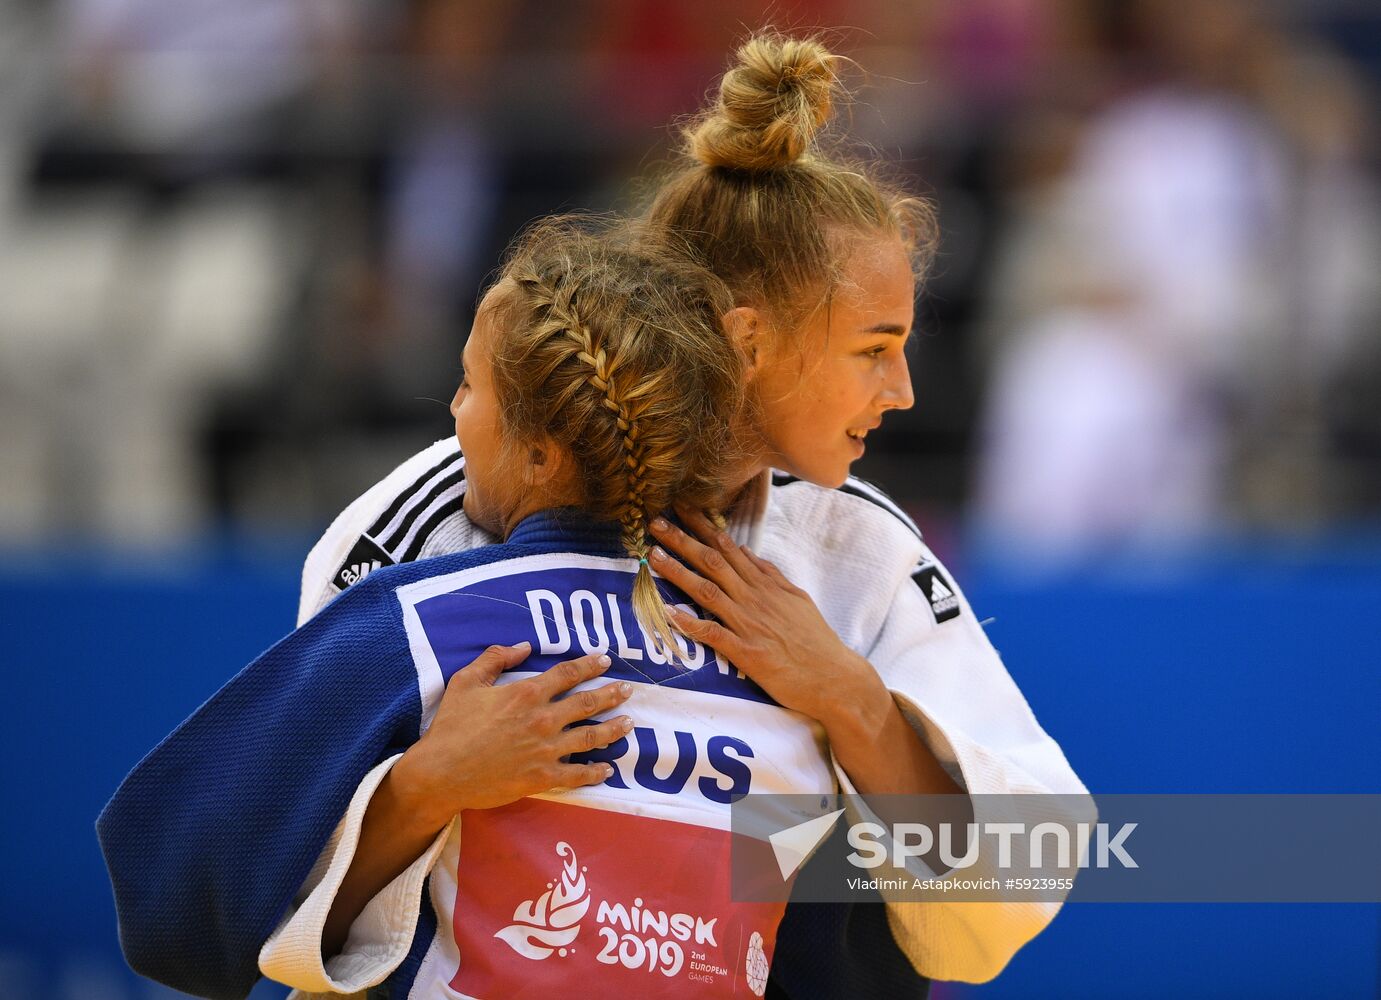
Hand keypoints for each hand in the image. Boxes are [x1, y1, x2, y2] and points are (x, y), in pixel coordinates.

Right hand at [393, 643, 633, 824]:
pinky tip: (608, 769)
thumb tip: (524, 646)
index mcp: (526, 694)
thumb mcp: (466, 682)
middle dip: (611, 694)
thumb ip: (495, 658)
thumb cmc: (451, 726)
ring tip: (630, 724)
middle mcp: (542, 719)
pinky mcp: (542, 778)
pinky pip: (578, 774)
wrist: (441, 773)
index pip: (567, 674)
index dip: (589, 665)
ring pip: (591, 737)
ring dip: (613, 729)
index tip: (605, 660)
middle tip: (628, 689)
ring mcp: (546, 750)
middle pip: (587, 703)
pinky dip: (596, 771)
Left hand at [648, 507, 889, 733]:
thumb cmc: (816, 642)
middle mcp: (755, 599)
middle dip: (682, 541)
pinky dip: (692, 623)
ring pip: (708, 591)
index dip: (703, 528)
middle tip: (656, 523)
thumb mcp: (797, 598)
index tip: (681, 509)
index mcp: (766, 585)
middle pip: (713, 563)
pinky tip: (670, 614)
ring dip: (678, 572)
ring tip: (653, 556)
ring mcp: (750, 624)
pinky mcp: (748, 653)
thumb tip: (747, 553)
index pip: (728, 549)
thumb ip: (770, 576)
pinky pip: (715, 634)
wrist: (836, 678)